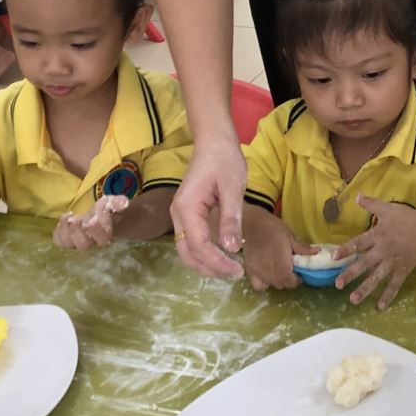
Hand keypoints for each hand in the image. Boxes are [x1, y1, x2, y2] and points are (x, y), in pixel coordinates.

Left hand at [54, 195, 128, 250]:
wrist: (100, 218)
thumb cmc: (107, 211)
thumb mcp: (114, 204)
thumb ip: (118, 203)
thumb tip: (123, 203)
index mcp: (105, 235)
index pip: (102, 238)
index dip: (97, 229)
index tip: (93, 217)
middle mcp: (91, 242)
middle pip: (83, 245)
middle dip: (78, 231)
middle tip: (77, 218)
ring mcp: (77, 242)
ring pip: (69, 244)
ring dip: (66, 230)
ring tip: (68, 216)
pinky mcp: (67, 239)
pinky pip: (59, 242)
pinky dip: (58, 232)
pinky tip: (64, 219)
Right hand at [170, 135, 247, 277]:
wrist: (214, 142)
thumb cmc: (224, 160)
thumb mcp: (232, 188)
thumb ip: (230, 218)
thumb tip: (232, 248)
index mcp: (187, 208)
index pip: (199, 245)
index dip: (217, 262)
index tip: (237, 270)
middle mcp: (177, 214)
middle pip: (187, 253)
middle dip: (210, 268)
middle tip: (235, 273)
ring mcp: (179, 215)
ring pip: (186, 250)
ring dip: (205, 264)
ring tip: (230, 269)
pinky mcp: (186, 215)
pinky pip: (190, 241)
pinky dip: (203, 253)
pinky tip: (221, 255)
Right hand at [240, 209, 310, 291]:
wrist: (251, 223)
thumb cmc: (273, 228)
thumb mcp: (290, 235)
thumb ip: (302, 248)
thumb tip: (318, 252)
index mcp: (281, 264)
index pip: (291, 282)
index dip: (297, 280)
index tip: (299, 273)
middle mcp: (269, 272)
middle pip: (282, 284)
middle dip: (288, 280)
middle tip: (290, 269)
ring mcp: (258, 272)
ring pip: (271, 285)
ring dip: (278, 281)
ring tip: (279, 270)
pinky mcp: (249, 271)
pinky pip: (258, 286)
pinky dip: (264, 284)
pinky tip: (267, 275)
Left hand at [334, 197, 415, 308]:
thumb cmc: (406, 218)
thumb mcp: (387, 208)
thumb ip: (371, 204)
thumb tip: (356, 196)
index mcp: (377, 236)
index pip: (358, 244)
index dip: (346, 250)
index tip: (334, 257)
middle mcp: (382, 251)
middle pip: (364, 264)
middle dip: (350, 274)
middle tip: (338, 285)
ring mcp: (392, 262)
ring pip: (377, 278)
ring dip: (365, 289)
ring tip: (353, 300)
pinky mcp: (402, 270)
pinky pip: (394, 285)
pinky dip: (388, 295)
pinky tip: (380, 307)